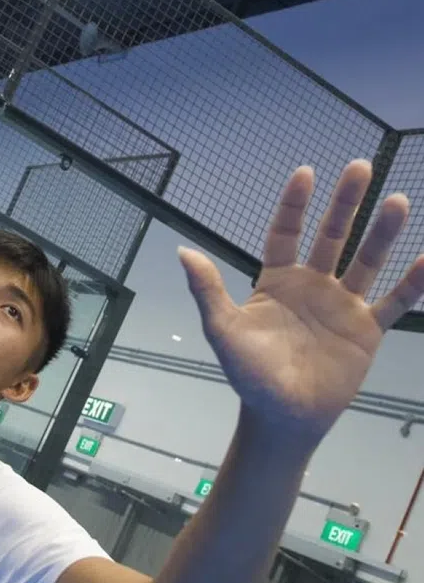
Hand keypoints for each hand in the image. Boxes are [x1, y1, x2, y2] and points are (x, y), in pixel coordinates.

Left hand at [180, 160, 423, 447]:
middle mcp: (312, 286)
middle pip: (331, 236)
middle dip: (345, 202)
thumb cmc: (249, 374)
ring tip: (396, 201)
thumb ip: (208, 291)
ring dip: (381, 232)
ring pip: (366, 261)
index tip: (306, 172)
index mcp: (277, 282)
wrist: (283, 416)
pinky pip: (395, 301)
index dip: (295, 204)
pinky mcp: (367, 330)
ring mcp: (342, 305)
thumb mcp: (223, 330)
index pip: (286, 233)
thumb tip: (182, 251)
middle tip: (360, 166)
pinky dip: (414, 282)